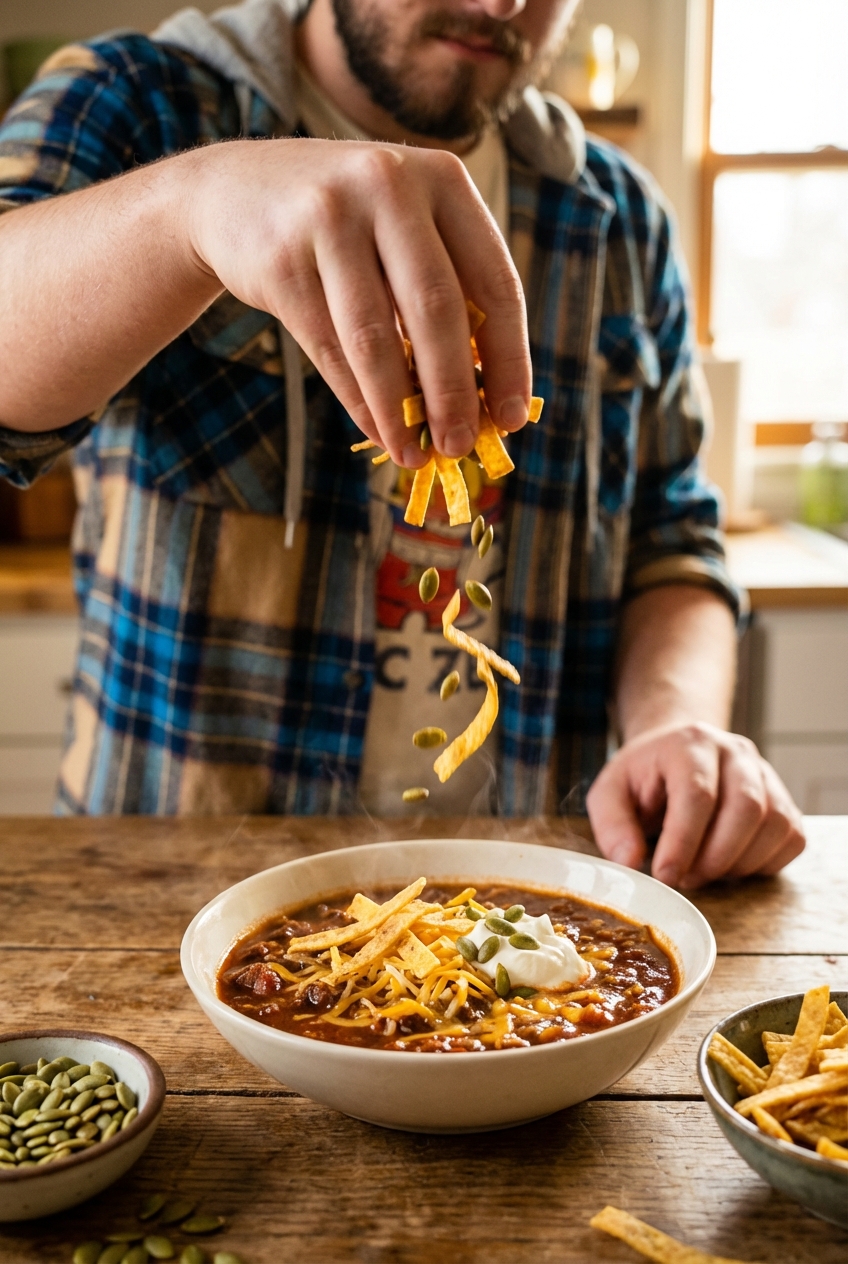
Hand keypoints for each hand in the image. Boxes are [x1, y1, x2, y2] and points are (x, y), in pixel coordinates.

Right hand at [186, 138, 530, 465]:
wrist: (231, 191)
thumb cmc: (346, 227)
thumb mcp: (404, 232)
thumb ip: (446, 294)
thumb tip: (483, 403)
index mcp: (443, 180)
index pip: (496, 281)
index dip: (509, 358)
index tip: (512, 418)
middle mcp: (389, 185)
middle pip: (436, 308)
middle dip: (454, 391)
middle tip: (461, 446)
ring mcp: (329, 216)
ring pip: (375, 335)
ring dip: (398, 408)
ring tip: (414, 454)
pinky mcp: (281, 258)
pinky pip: (328, 347)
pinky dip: (357, 399)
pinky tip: (376, 431)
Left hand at [585, 722, 805, 887]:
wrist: (677, 755)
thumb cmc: (644, 777)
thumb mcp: (610, 793)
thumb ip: (613, 826)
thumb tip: (630, 862)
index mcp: (689, 743)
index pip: (697, 793)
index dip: (683, 842)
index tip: (666, 876)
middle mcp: (735, 751)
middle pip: (746, 807)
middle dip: (715, 857)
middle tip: (687, 879)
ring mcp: (765, 774)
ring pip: (775, 824)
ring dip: (740, 863)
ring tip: (704, 872)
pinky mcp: (784, 799)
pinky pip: (791, 838)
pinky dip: (764, 863)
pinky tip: (730, 865)